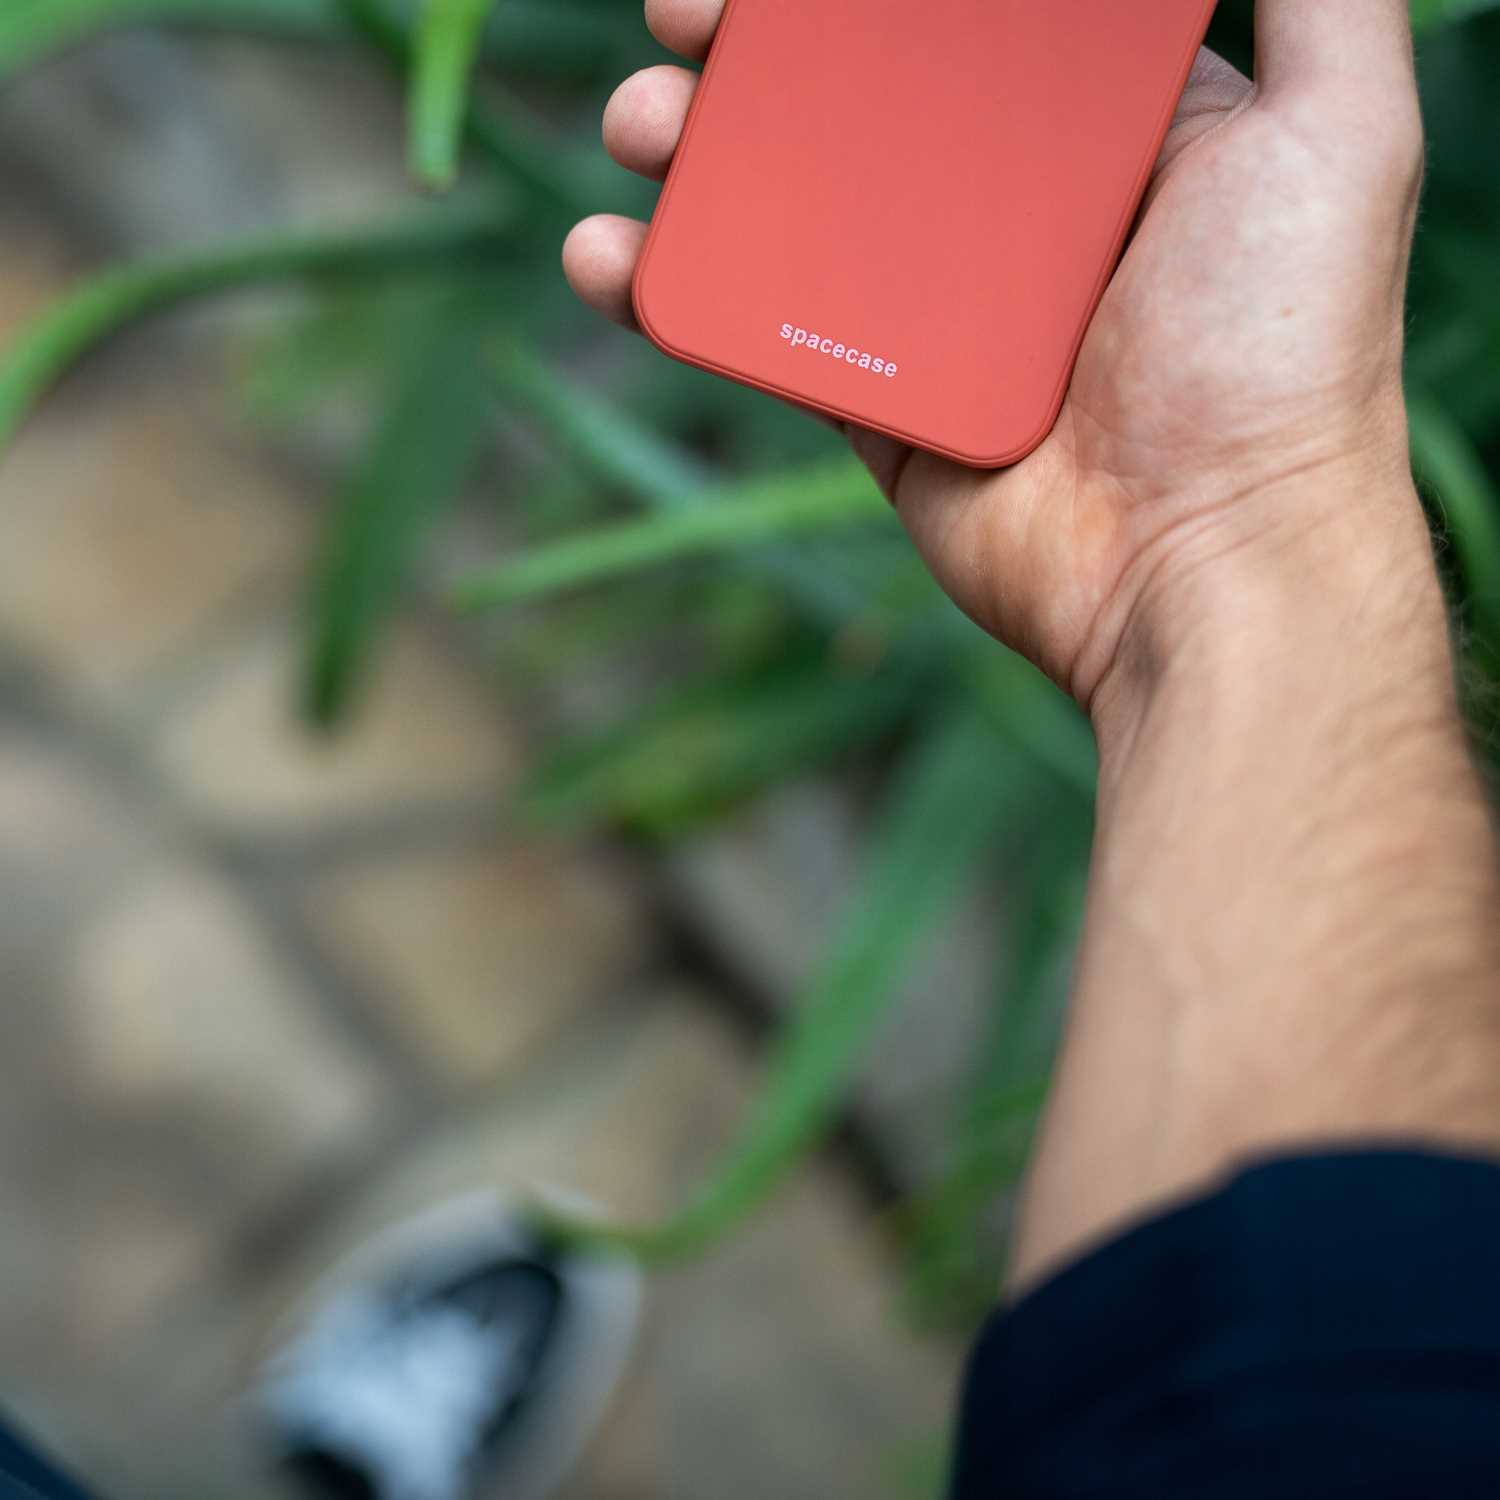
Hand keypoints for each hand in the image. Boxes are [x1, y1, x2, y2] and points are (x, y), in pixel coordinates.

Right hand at [564, 0, 1430, 708]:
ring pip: (789, 213)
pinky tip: (613, 258)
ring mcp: (935, 319)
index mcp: (1097, 135)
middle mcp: (1009, 218)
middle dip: (754, 54)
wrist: (1205, 557)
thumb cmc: (1276, 346)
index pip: (957, 27)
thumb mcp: (1339, 132)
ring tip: (640, 126)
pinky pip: (762, 337)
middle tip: (681, 23)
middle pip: (853, 106)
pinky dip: (677, 294)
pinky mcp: (878, 408)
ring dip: (696, 156)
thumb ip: (1314, 6)